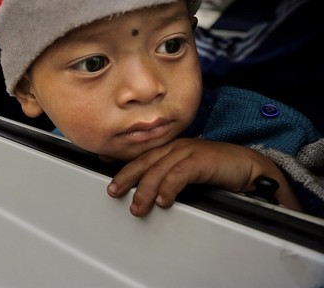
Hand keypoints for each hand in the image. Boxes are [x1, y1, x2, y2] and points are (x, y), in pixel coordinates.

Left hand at [106, 138, 301, 216]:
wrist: (248, 166)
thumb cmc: (218, 170)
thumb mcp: (188, 173)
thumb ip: (169, 177)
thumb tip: (150, 192)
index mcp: (171, 148)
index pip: (142, 157)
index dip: (123, 164)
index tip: (104, 169)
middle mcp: (176, 146)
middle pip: (144, 162)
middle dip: (126, 178)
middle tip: (114, 192)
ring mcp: (187, 151)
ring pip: (158, 170)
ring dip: (145, 190)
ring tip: (137, 206)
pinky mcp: (200, 159)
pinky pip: (179, 174)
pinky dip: (168, 188)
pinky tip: (162, 200)